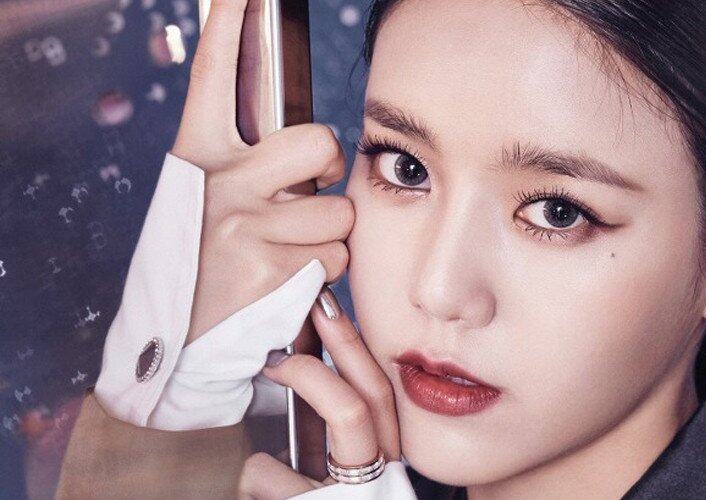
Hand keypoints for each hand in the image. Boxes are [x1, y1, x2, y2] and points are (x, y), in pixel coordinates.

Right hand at [171, 0, 352, 345]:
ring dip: (327, 236)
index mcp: (198, 159)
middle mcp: (221, 184)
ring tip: (288, 250)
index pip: (214, 78)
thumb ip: (249, 168)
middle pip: (321, 144)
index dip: (229, 28)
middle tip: (307, 188)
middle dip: (329, 169)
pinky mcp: (272, 271)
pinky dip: (324, 272)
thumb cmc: (202, 264)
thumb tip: (313, 148)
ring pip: (339, 213)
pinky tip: (288, 279)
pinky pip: (336, 259)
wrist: (177, 343)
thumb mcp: (206, 203)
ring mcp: (247, 227)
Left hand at [237, 292, 402, 498]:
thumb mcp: (325, 463)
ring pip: (350, 418)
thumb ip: (323, 420)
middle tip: (306, 310)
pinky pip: (281, 475)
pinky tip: (253, 480)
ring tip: (273, 371)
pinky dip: (260, 474)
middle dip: (341, 344)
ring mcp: (356, 494)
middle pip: (372, 394)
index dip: (354, 345)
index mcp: (382, 458)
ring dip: (310, 385)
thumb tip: (301, 353)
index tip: (325, 306)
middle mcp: (380, 475)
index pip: (381, 391)